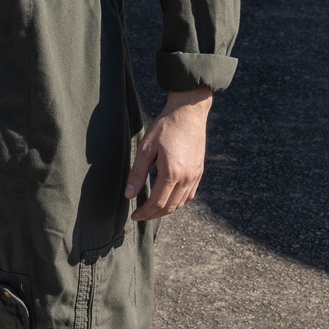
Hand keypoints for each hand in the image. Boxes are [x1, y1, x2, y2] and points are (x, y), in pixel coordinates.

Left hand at [125, 88, 212, 221]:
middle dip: (153, 215)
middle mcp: (186, 177)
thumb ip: (137, 174)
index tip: (134, 215)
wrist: (188, 112)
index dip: (144, 213)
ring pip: (181, 203)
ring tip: (151, 210)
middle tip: (140, 215)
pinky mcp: (199, 171)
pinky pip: (189, 195)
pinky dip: (178, 202)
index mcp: (172, 173)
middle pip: (169, 207)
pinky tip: (168, 200)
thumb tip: (129, 195)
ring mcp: (195, 175)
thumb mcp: (145, 148)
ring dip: (165, 210)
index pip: (157, 203)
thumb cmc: (165, 127)